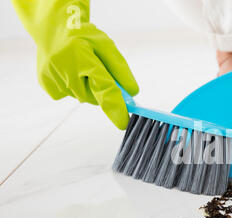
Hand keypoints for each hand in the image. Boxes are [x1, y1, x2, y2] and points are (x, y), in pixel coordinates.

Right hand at [12, 0, 138, 128]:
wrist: (52, 29)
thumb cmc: (82, 36)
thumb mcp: (106, 46)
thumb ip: (120, 69)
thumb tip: (133, 92)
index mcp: (83, 58)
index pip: (104, 88)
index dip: (116, 106)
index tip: (123, 123)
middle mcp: (65, 70)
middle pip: (94, 97)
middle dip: (100, 89)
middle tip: (95, 69)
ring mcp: (53, 79)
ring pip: (82, 98)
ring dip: (86, 87)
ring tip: (78, 66)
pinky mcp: (47, 85)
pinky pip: (69, 96)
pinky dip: (73, 87)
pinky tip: (68, 71)